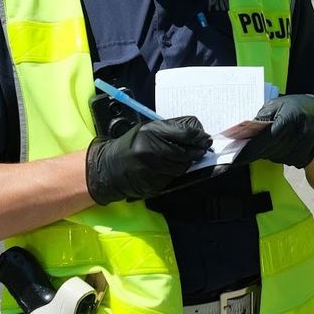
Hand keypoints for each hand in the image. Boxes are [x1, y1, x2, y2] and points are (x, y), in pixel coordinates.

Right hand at [86, 117, 211, 204]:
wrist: (107, 168)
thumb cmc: (131, 145)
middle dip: (196, 151)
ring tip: (182, 159)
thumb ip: (172, 129)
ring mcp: (151, 170)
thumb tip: (198, 133)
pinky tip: (167, 169)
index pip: (186, 134)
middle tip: (201, 150)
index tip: (205, 139)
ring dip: (186, 163)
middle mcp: (150, 151)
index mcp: (150, 132)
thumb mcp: (148, 129)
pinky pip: (172, 178)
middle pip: (186, 152)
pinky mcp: (152, 185)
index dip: (199, 137)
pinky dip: (174, 174)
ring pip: (182, 167)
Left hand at [236, 94, 313, 168]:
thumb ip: (260, 118)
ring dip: (268, 153)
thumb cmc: (294, 106)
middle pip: (268, 152)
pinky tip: (283, 145)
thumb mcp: (275, 104)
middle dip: (255, 151)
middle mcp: (299, 136)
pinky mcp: (306, 158)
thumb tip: (242, 133)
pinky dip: (280, 155)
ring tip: (272, 140)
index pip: (265, 140)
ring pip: (276, 158)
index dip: (249, 151)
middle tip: (247, 147)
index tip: (234, 159)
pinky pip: (285, 161)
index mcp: (289, 120)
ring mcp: (304, 149)